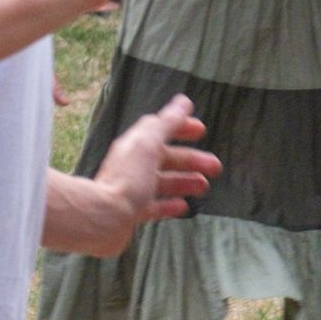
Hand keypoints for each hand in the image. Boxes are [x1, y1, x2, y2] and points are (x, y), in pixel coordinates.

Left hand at [81, 94, 219, 256]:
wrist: (104, 218)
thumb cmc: (127, 179)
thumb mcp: (148, 146)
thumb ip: (166, 124)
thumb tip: (183, 101)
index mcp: (134, 146)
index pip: (158, 129)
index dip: (179, 126)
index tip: (202, 129)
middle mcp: (131, 165)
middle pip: (164, 157)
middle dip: (190, 159)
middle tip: (216, 166)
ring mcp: (131, 188)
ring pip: (161, 182)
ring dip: (183, 181)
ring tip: (204, 186)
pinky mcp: (131, 211)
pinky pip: (154, 205)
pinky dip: (170, 204)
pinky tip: (184, 207)